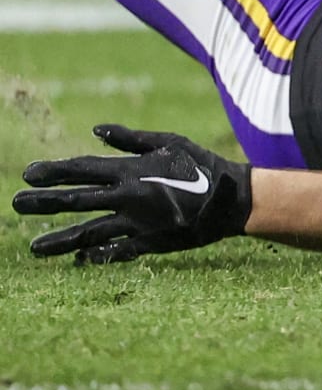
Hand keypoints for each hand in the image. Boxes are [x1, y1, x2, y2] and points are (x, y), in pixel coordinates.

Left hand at [12, 125, 252, 264]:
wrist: (232, 199)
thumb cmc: (202, 165)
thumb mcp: (169, 142)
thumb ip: (130, 139)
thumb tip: (96, 130)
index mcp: (132, 170)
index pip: (83, 170)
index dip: (54, 172)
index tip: (28, 174)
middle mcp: (129, 196)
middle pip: (78, 200)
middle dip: (44, 203)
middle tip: (16, 204)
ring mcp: (137, 222)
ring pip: (90, 232)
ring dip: (60, 240)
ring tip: (34, 248)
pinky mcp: (150, 241)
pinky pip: (117, 250)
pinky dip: (98, 256)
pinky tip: (79, 260)